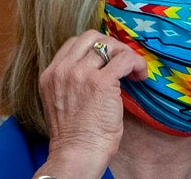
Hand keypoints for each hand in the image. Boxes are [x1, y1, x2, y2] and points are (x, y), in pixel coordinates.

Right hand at [34, 30, 146, 178]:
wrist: (77, 154)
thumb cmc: (75, 136)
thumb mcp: (64, 101)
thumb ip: (73, 82)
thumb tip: (101, 68)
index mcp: (51, 74)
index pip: (74, 43)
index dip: (95, 47)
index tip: (108, 60)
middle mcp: (63, 70)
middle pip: (91, 36)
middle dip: (111, 45)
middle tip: (123, 62)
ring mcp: (81, 74)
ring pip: (110, 45)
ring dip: (126, 55)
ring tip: (133, 71)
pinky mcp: (101, 83)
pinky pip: (125, 59)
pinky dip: (137, 64)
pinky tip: (140, 76)